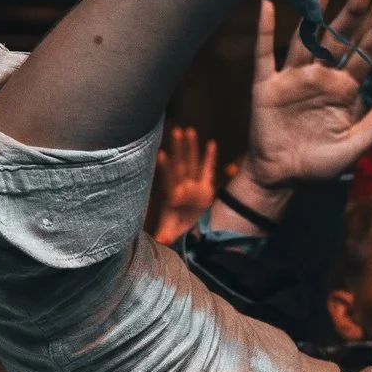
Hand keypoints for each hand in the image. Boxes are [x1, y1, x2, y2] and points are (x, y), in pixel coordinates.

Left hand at [153, 127, 220, 243]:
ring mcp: (193, 184)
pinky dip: (210, 157)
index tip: (161, 154)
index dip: (165, 167)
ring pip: (192, 163)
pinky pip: (207, 169)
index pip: (168, 179)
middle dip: (179, 149)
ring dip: (191, 147)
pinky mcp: (205, 185)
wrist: (185, 224)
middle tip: (176, 132)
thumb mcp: (170, 231)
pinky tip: (211, 143)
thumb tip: (161, 241)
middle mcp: (183, 186)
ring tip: (188, 130)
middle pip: (181, 164)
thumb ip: (166, 235)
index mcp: (173, 196)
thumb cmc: (174, 225)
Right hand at [242, 0, 371, 188]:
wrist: (283, 178)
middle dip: (352, 12)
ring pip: (305, 38)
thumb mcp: (356, 144)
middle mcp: (321, 77)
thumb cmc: (321, 164)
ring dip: (314, 12)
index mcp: (345, 89)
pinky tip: (269, 6)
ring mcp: (294, 78)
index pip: (365, 55)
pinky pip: (266, 55)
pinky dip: (265, 31)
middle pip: (339, 38)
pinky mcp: (268, 86)